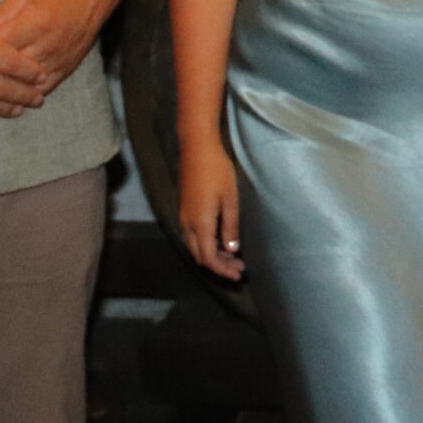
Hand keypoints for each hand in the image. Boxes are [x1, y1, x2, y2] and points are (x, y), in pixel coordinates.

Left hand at [0, 0, 116, 96]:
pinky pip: (41, 89)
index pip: (0, 46)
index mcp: (36, 23)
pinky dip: (25, 93)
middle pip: (10, 69)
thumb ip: (1, 14)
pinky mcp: (65, 70)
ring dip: (4, 88)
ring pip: (25, 84)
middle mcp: (48, 45)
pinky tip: (9, 94)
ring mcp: (57, 60)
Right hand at [177, 139, 244, 281]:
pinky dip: (205, 244)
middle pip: (199, 255)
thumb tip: (231, 250)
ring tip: (232, 255)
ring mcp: (183, 216)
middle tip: (239, 266)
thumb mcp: (229, 199)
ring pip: (194, 246)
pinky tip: (220, 239)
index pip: (208, 258)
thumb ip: (230, 226)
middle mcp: (187, 224)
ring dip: (211, 254)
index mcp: (200, 223)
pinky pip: (192, 236)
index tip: (239, 274)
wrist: (196, 147)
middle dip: (218, 265)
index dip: (223, 270)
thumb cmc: (217, 170)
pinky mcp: (183, 208)